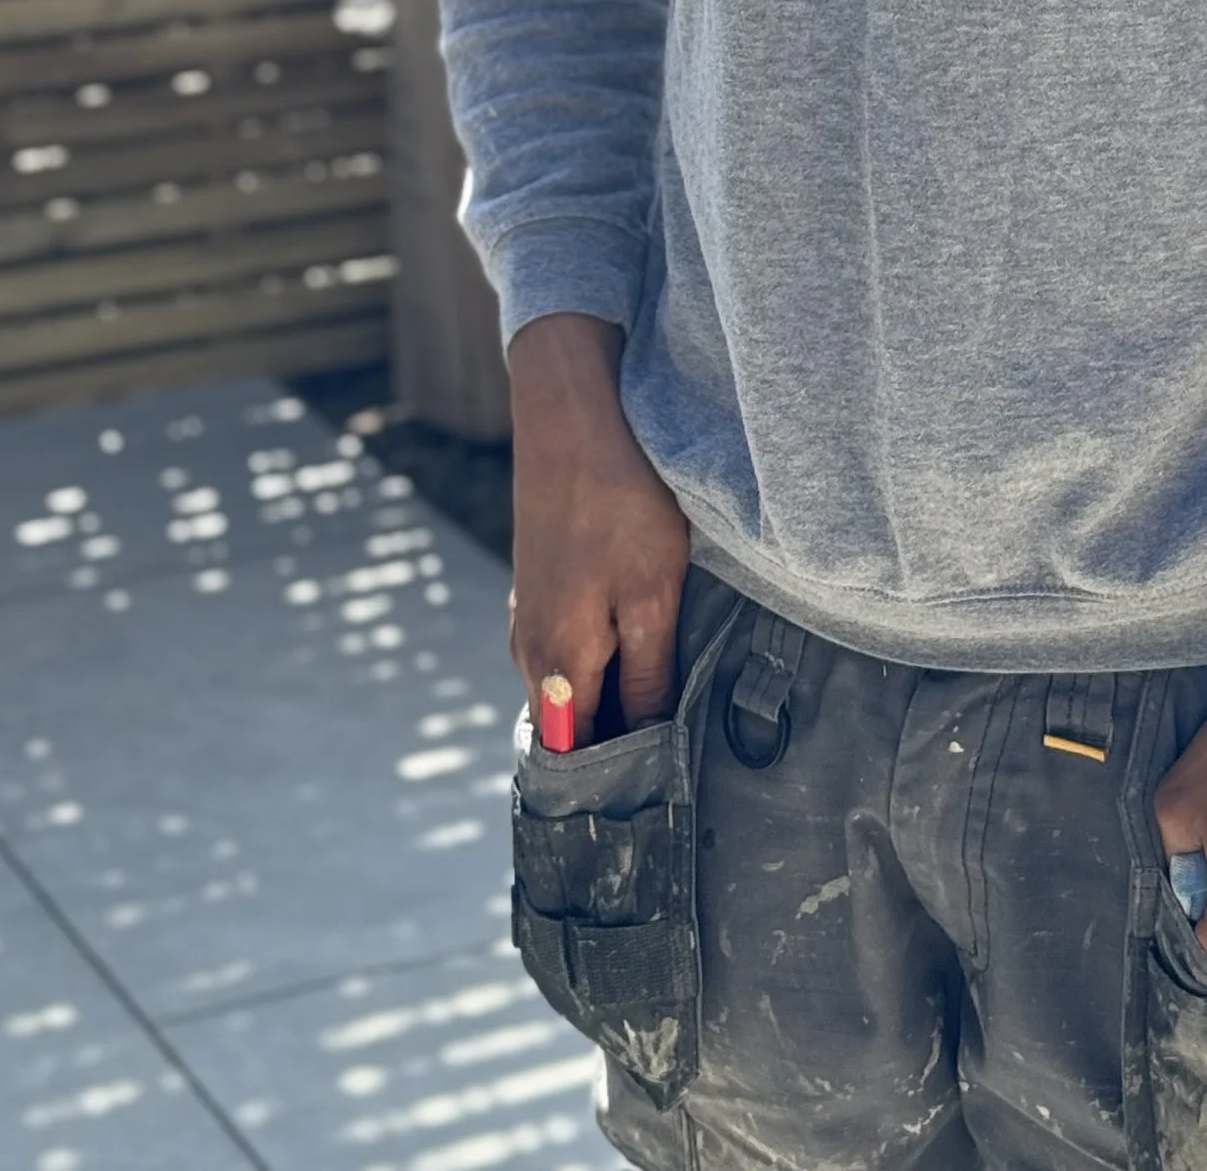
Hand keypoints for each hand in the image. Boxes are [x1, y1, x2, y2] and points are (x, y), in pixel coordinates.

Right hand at [505, 311, 689, 744]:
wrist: (570, 414)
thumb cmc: (620, 503)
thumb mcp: (653, 593)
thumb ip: (647, 674)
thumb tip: (646, 741)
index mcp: (558, 664)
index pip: (579, 756)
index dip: (621, 779)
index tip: (666, 791)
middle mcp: (531, 650)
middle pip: (572, 725)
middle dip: (617, 743)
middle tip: (677, 754)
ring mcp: (529, 615)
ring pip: (570, 684)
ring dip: (609, 698)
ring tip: (663, 704)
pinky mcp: (538, 585)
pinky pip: (566, 646)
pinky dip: (597, 659)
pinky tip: (636, 644)